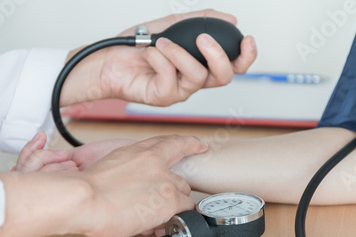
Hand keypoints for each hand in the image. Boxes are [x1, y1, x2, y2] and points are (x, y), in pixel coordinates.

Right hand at [0, 135, 207, 236]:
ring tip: (151, 218)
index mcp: (140, 152)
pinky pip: (182, 212)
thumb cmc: (87, 189)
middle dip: (172, 193)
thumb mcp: (108, 167)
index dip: (190, 143)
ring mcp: (164, 182)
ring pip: (182, 195)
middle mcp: (156, 164)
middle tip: (159, 205)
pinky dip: (172, 220)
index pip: (172, 143)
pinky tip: (156, 226)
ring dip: (171, 207)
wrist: (84, 199)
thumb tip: (128, 183)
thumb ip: (127, 171)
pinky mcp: (168, 202)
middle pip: (179, 178)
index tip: (200, 145)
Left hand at [60, 9, 256, 106]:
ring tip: (162, 43)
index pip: (233, 66)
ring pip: (197, 77)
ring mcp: (180, 91)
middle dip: (217, 56)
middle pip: (224, 77)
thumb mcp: (172, 24)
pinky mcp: (163, 98)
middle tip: (202, 38)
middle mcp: (193, 79)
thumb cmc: (138, 45)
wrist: (108, 58)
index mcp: (200, 63)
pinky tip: (149, 52)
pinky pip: (171, 79)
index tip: (247, 39)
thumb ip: (200, 20)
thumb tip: (230, 19)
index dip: (246, 56)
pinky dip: (160, 60)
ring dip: (180, 54)